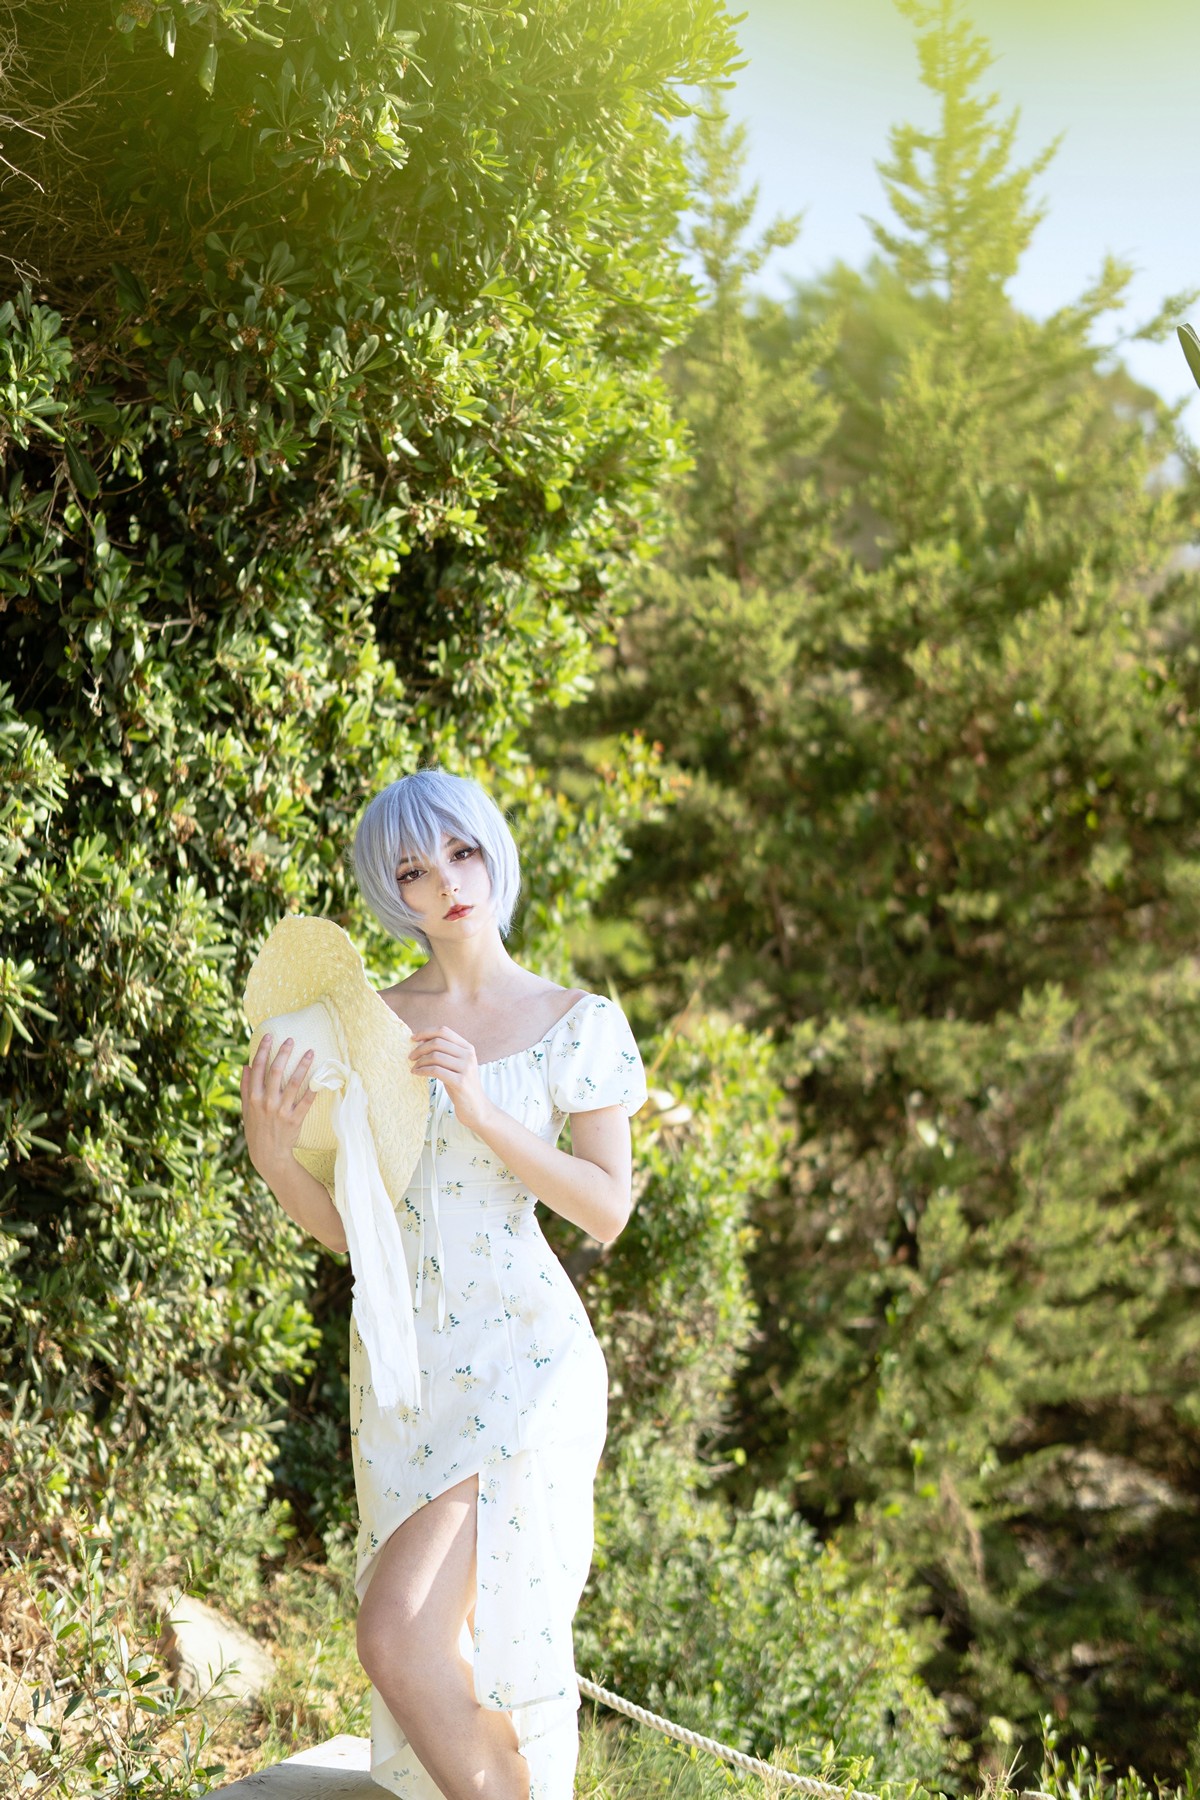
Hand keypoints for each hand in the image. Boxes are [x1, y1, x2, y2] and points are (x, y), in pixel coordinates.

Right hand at [240, 1032, 318, 1176]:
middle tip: (291, 1040)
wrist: (267, 1154)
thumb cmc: (256, 1129)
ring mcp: (281, 1110)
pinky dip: (313, 1089)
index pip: (258, 1068)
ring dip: (303, 1065)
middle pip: (276, 1071)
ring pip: (294, 1083)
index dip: (264, 1050)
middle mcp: (266, 1101)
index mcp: (253, 1097)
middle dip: (283, 1052)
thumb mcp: (246, 1109)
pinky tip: (320, 1077)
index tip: (270, 1036)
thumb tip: (246, 1066)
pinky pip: (306, 1101)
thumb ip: (246, 1087)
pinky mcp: (294, 1119)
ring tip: (310, 1052)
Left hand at [408, 1026, 491, 1131]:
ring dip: (420, 1061)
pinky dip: (423, 1070)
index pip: (444, 1031)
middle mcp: (468, 1055)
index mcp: (467, 1048)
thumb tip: (421, 1041)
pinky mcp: (460, 1082)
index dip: (426, 1032)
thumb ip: (444, 1053)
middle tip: (410, 1057)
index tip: (413, 1038)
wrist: (476, 1108)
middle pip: (438, 1042)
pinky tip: (416, 1073)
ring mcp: (466, 1068)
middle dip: (420, 1048)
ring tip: (414, 1067)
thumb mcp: (455, 1066)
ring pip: (436, 1056)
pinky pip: (436, 1070)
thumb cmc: (461, 1086)